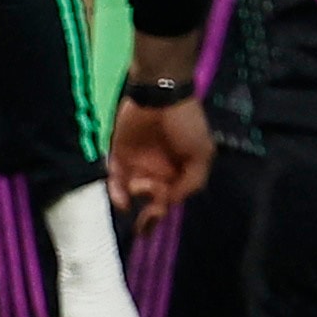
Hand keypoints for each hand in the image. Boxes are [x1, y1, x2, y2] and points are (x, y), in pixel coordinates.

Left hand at [109, 96, 213, 226]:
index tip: (155, 218)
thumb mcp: (202, 154)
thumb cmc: (186, 123)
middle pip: (148, 203)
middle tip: (143, 222)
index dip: (161, 215)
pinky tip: (121, 196)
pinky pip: (114, 179)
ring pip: (129, 194)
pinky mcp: (118, 154)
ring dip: (131, 200)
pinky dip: (115, 191)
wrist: (161, 94)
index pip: (168, 202)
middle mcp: (157, 173)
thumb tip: (168, 203)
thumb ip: (190, 183)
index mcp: (178, 175)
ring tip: (137, 188)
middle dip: (147, 217)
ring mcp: (136, 165)